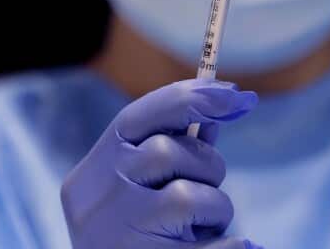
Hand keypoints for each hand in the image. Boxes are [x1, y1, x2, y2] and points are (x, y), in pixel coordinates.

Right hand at [61, 79, 264, 247]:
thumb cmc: (136, 241)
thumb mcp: (143, 191)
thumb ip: (176, 149)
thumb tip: (224, 103)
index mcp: (91, 175)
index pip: (138, 116)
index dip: (191, 97)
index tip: (239, 96)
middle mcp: (96, 200)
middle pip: (168, 151)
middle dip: (205, 166)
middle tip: (206, 195)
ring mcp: (118, 236)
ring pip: (188, 195)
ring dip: (214, 207)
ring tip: (199, 231)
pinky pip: (216, 245)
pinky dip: (232, 244)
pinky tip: (232, 246)